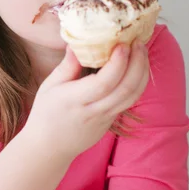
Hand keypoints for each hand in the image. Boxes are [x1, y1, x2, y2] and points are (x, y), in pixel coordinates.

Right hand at [24, 40, 148, 161]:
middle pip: (126, 89)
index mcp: (76, 100)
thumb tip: (78, 42)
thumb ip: (67, 65)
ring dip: (142, 72)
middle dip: (137, 63)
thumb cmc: (46, 113)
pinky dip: (138, 82)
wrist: (49, 147)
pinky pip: (129, 101)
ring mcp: (106, 119)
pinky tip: (136, 67)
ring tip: (141, 51)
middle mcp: (95, 111)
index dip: (118, 62)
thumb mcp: (49, 86)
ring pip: (133, 96)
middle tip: (138, 42)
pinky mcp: (112, 122)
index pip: (104, 83)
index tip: (122, 44)